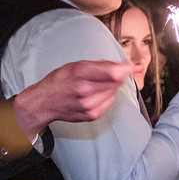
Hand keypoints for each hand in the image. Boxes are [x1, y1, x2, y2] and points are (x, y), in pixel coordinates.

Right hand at [12, 60, 134, 138]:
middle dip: (116, 77)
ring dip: (109, 87)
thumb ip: (102, 65)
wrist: (44, 102)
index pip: (114, 73)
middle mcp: (85, 91)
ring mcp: (89, 105)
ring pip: (114, 92)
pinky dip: (105, 97)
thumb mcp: (76, 66)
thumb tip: (125, 65)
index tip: (132, 66)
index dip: (126, 69)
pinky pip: (109, 102)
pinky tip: (93, 95)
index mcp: (80, 74)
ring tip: (94, 85)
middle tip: (104, 75)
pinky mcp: (92, 115)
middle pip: (116, 82)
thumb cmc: (59, 81)